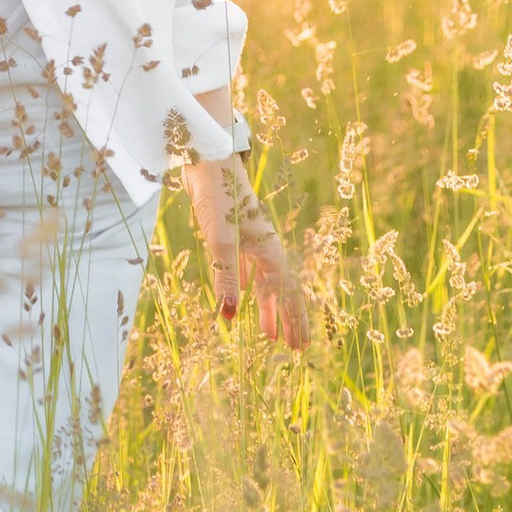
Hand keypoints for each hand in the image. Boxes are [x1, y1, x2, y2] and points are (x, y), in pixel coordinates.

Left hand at [184, 156, 309, 350]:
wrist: (210, 163)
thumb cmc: (220, 200)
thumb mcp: (221, 243)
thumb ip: (227, 279)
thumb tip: (230, 316)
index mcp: (270, 252)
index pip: (288, 294)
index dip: (294, 321)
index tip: (301, 346)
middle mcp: (266, 248)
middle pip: (282, 290)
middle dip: (287, 320)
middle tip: (294, 348)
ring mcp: (252, 241)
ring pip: (266, 282)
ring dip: (268, 307)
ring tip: (268, 333)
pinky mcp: (236, 234)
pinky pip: (250, 269)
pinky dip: (251, 287)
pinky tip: (245, 296)